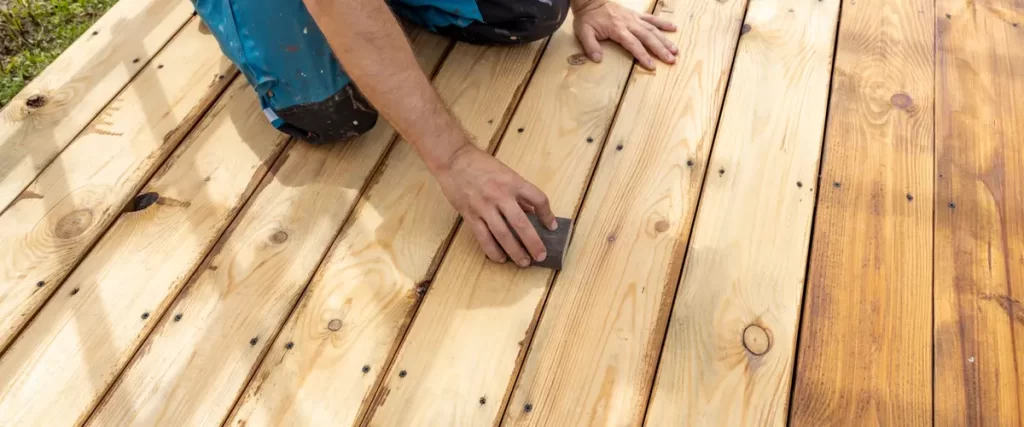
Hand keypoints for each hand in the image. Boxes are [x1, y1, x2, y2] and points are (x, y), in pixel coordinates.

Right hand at [434, 144, 557, 266]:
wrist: (454, 160)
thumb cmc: (481, 164)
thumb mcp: (506, 173)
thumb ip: (518, 193)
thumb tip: (532, 212)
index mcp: (513, 182)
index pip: (538, 199)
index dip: (548, 215)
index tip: (552, 226)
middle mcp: (500, 195)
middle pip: (521, 223)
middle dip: (533, 242)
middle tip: (540, 256)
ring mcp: (484, 206)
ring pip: (503, 234)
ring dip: (515, 251)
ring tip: (523, 262)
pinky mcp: (470, 215)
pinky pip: (483, 237)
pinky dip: (493, 250)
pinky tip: (501, 258)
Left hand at [573, 0, 677, 69]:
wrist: (590, 0)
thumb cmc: (587, 18)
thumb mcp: (583, 32)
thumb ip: (590, 46)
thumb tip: (598, 59)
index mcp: (618, 29)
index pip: (633, 44)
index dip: (643, 55)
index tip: (652, 66)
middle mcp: (629, 23)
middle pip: (648, 37)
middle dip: (660, 49)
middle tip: (671, 60)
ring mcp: (634, 18)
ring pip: (653, 29)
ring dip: (665, 40)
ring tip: (675, 50)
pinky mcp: (636, 14)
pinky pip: (651, 18)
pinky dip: (663, 23)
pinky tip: (674, 28)